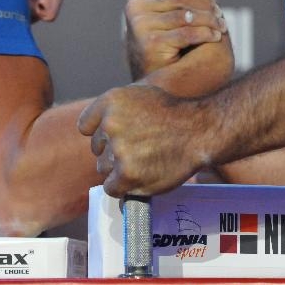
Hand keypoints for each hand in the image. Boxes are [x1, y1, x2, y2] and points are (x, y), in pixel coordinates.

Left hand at [77, 84, 214, 196]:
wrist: (198, 131)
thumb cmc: (171, 114)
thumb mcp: (139, 96)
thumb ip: (113, 109)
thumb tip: (92, 131)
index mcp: (111, 100)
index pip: (85, 126)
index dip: (102, 132)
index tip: (119, 135)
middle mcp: (111, 123)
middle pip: (96, 148)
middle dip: (113, 150)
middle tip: (140, 148)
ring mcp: (118, 150)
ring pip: (103, 168)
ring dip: (119, 169)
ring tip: (145, 161)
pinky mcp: (127, 174)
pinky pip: (111, 188)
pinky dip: (123, 187)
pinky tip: (140, 177)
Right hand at [125, 0, 227, 79]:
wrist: (151, 75)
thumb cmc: (162, 39)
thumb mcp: (167, 13)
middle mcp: (135, 8)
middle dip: (205, 4)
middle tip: (220, 14)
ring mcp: (141, 25)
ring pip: (186, 15)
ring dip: (209, 20)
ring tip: (221, 26)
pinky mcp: (150, 43)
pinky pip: (187, 33)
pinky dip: (205, 33)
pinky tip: (215, 36)